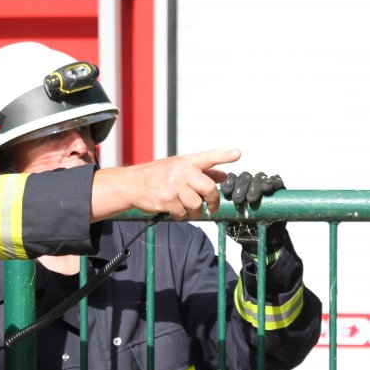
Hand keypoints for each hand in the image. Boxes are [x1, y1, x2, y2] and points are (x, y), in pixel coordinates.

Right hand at [92, 149, 241, 220]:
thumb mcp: (178, 168)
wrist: (132, 184)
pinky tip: (175, 211)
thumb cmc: (158, 175)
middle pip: (208, 188)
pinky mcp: (167, 200)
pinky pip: (183, 213)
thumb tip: (223, 176)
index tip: (237, 154)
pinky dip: (182, 215)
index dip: (224, 155)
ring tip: (190, 210)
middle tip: (212, 207)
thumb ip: (201, 171)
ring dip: (196, 211)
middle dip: (213, 201)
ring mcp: (174, 186)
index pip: (208, 156)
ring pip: (197, 204)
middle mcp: (181, 172)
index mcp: (186, 162)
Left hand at [221, 172, 286, 253]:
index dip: (229, 183)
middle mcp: (250, 185)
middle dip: (241, 186)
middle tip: (238, 200)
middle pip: (245, 177)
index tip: (226, 192)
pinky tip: (267, 188)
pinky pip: (276, 181)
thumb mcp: (228, 219)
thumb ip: (220, 210)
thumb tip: (207, 204)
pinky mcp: (278, 190)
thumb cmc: (241, 230)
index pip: (232, 179)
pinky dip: (272, 182)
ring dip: (254, 186)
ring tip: (251, 199)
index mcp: (237, 189)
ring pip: (259, 177)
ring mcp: (265, 186)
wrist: (260, 241)